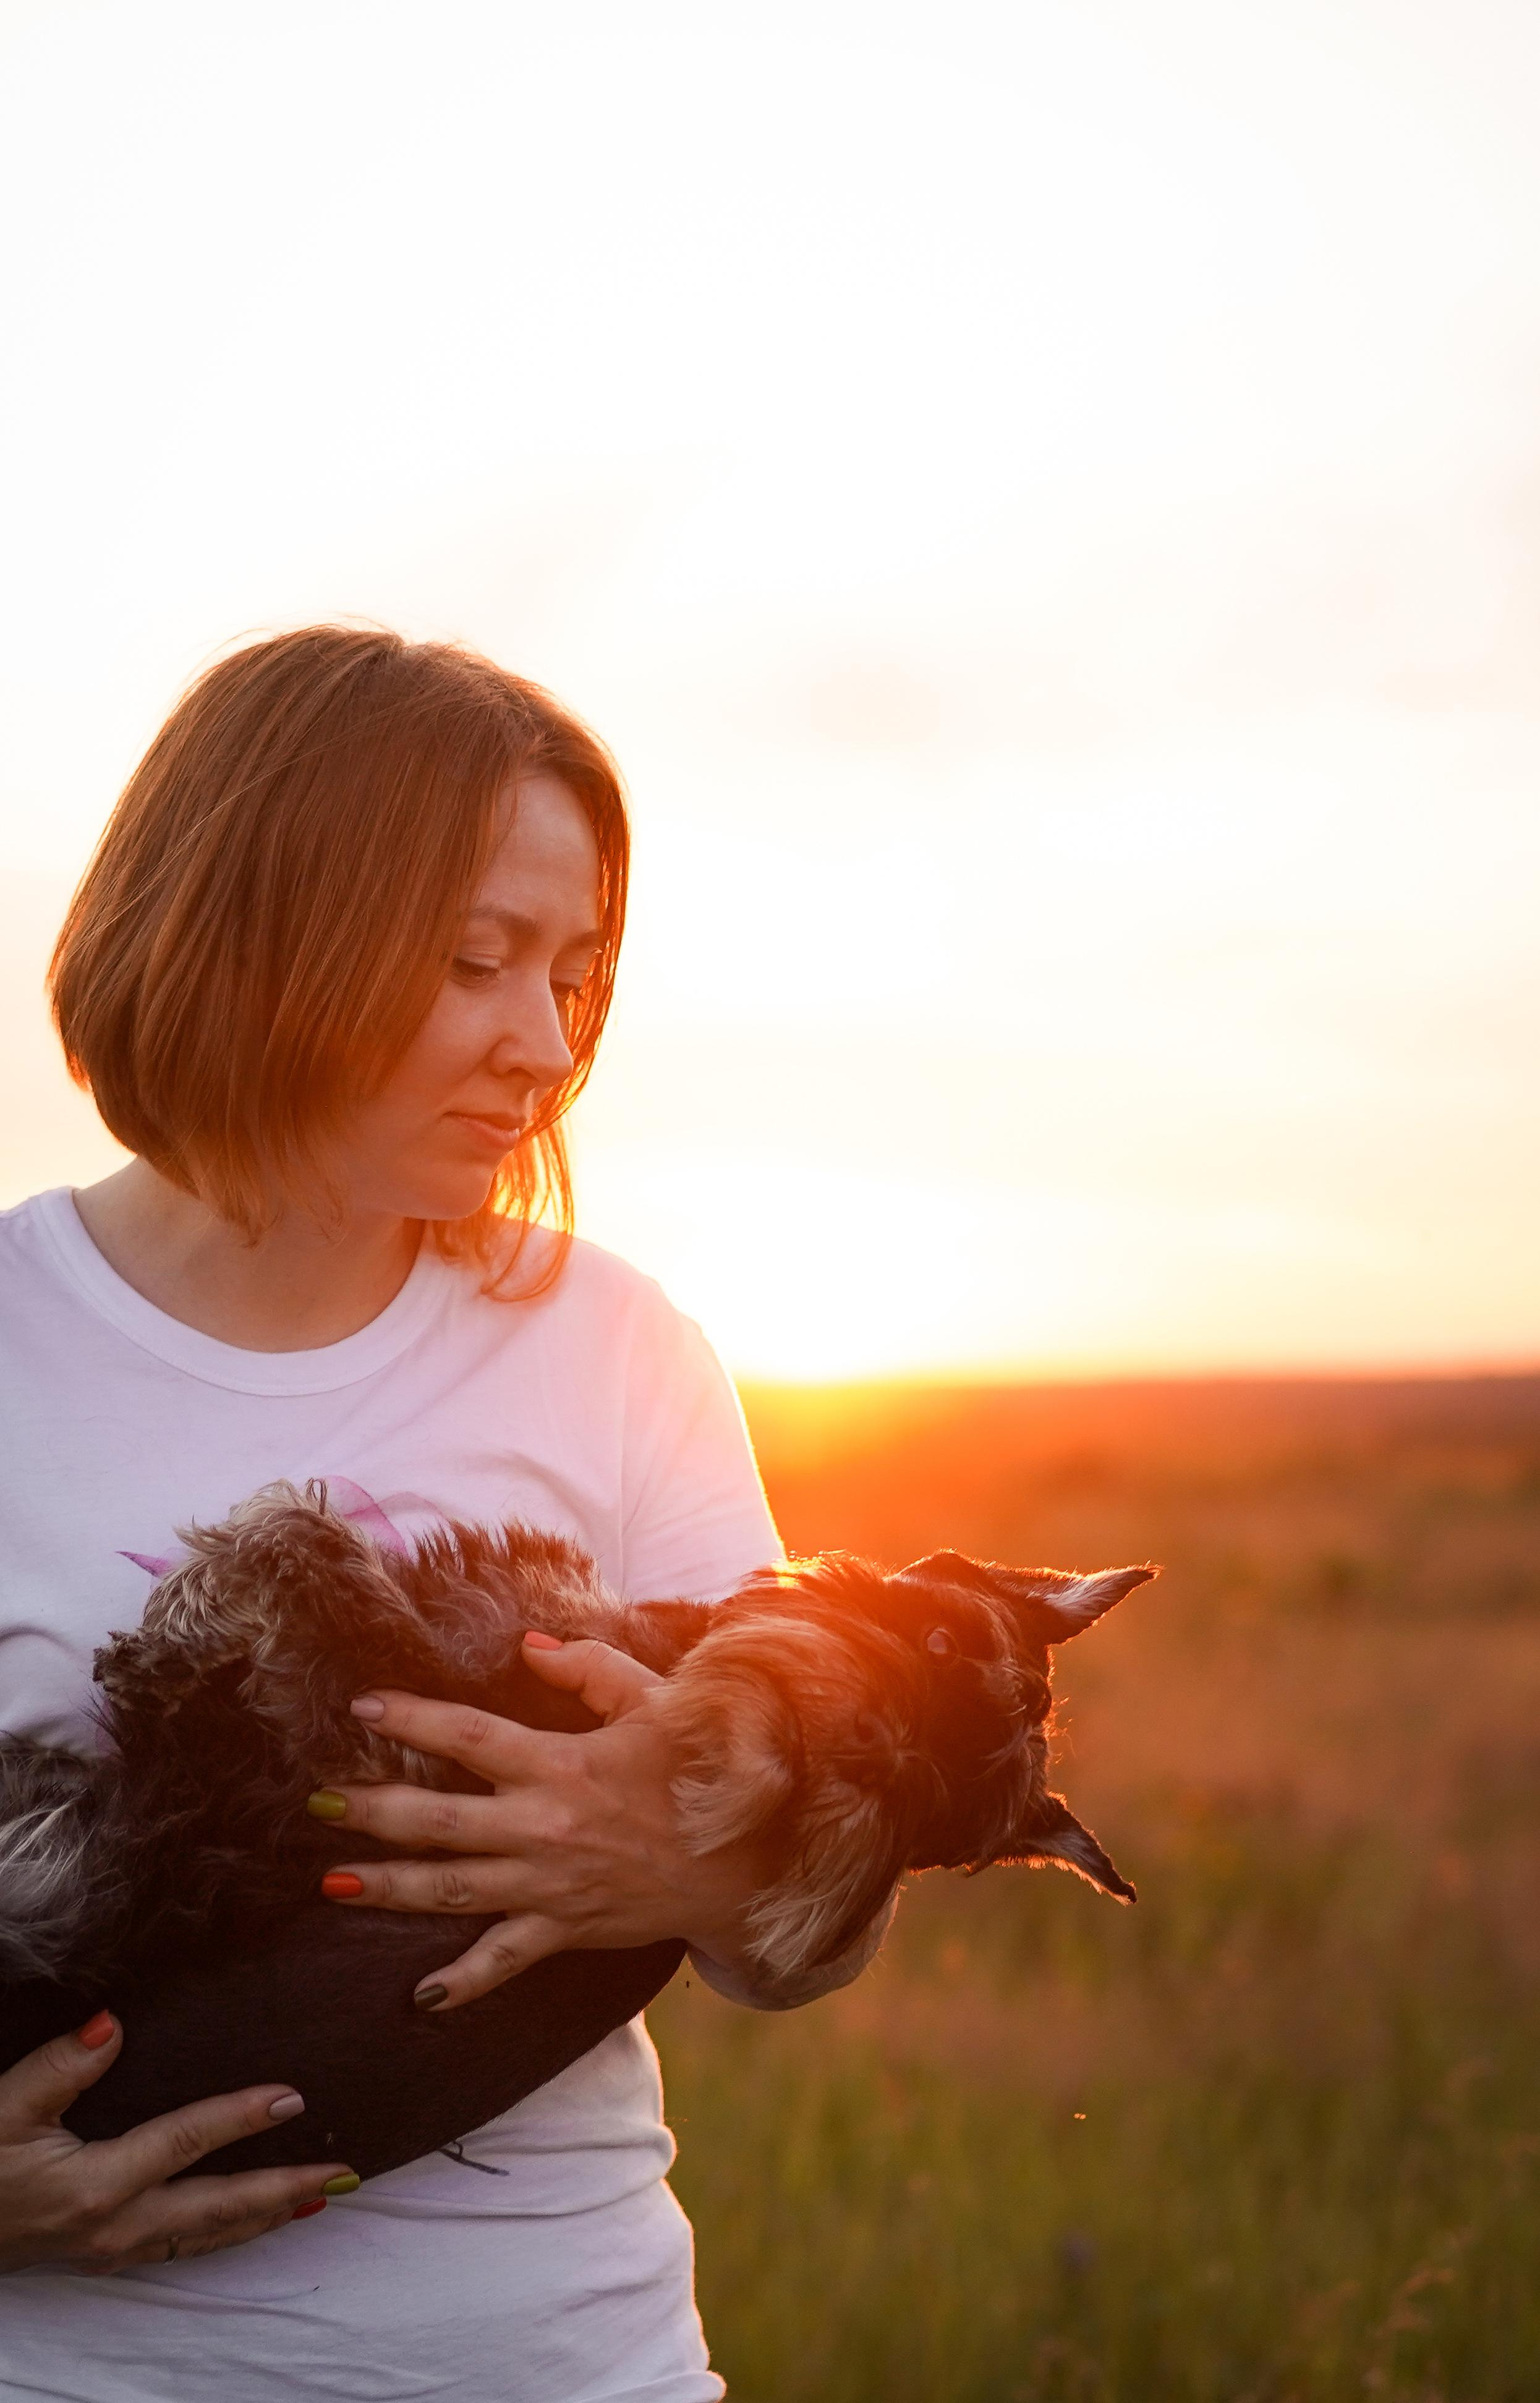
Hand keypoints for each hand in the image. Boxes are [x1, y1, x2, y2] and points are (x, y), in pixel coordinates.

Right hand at [0, 2012, 355, 2273]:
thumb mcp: (3, 2108)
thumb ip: (60, 2065)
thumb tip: (114, 2026)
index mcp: (96, 2186)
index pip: (184, 2143)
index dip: (238, 2117)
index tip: (291, 2096)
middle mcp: (116, 2226)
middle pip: (217, 2207)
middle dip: (284, 2188)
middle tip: (342, 2172)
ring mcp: (114, 2248)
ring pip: (208, 2234)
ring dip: (267, 2215)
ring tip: (321, 2196)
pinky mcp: (108, 2254)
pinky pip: (186, 2245)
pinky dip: (230, 2233)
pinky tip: (255, 2220)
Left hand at [315, 1635, 770, 2009]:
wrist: (744, 1860)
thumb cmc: (695, 1770)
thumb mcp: (652, 1702)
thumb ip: (588, 1668)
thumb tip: (529, 1644)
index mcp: (561, 1764)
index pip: (468, 1735)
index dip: (411, 1718)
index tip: (361, 1706)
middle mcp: (543, 1826)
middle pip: (439, 1819)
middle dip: (372, 1811)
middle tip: (318, 1802)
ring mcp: (549, 1884)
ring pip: (452, 1889)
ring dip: (388, 1887)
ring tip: (331, 1882)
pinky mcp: (565, 1928)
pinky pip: (504, 1961)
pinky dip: (462, 1982)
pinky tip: (419, 1997)